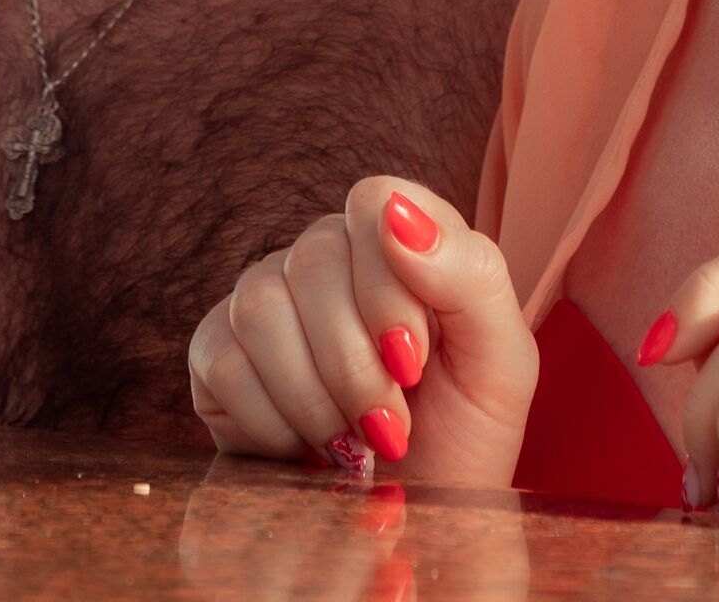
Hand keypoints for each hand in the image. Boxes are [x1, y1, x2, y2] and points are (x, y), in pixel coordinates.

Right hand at [187, 176, 539, 487]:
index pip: (372, 202)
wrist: (416, 516)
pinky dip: (272, 424)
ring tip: (356, 443)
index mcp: (397, 242)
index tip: (413, 360)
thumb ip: (471, 274)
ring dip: (317, 400)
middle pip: (312, 262)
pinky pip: (222, 362)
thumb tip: (398, 214)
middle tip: (392, 426)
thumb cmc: (464, 436)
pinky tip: (306, 448)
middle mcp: (324, 258)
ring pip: (260, 310)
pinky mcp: (217, 355)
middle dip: (357, 365)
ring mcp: (265, 302)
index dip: (387, 287)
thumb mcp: (501, 361)